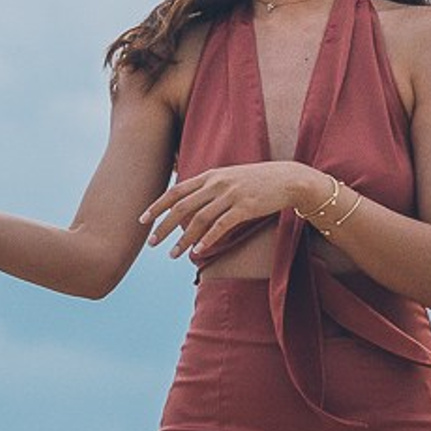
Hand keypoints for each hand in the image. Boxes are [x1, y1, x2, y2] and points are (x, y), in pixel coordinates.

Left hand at [142, 160, 316, 259]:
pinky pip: (220, 226)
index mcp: (210, 175)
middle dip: (164, 226)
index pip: (176, 191)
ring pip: (199, 219)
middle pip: (182, 207)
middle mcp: (217, 183)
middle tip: (151, 243)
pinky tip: (198, 252)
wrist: (288, 179)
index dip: (157, 206)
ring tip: (173, 254)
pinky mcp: (245, 207)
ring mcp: (230, 195)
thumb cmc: (257, 180)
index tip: (142, 220)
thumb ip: (209, 187)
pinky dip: (207, 240)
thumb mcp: (229, 177)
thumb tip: (189, 203)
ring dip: (183, 239)